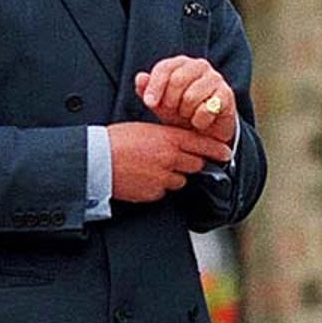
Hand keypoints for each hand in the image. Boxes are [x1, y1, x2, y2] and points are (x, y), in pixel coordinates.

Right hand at [107, 122, 232, 202]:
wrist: (95, 160)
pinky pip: (164, 191)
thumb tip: (178, 143)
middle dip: (190, 163)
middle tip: (175, 160)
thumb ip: (166, 136)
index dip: (216, 149)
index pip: (202, 144)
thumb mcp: (144, 129)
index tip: (226, 153)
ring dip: (173, 176)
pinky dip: (158, 187)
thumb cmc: (115, 141)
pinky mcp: (154, 193)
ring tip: (152, 168)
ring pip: (180, 179)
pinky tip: (143, 178)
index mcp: (169, 138)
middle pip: (195, 164)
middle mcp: (170, 158)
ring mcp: (163, 177)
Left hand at [135, 56, 236, 143]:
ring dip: (186, 113)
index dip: (155, 86)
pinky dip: (199, 120)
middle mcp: (200, 66)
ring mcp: (215, 79)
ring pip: (191, 96)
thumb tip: (140, 77)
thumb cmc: (180, 112)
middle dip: (171, 102)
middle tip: (174, 112)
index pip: (164, 68)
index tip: (150, 103)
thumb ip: (147, 90)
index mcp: (181, 64)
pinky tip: (200, 122)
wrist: (207, 131)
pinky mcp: (227, 95)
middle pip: (177, 81)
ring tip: (188, 116)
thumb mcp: (160, 103)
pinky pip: (207, 109)